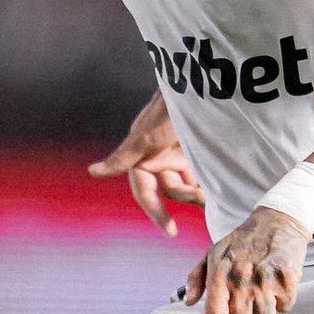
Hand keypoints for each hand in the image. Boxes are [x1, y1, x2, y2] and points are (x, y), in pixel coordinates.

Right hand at [89, 91, 205, 236]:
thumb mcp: (150, 132)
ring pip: (187, 184)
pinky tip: (220, 181)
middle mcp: (159, 156)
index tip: (171, 232)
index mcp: (143, 154)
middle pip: (170, 190)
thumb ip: (125, 155)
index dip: (156, 212)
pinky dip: (209, 180)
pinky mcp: (199, 148)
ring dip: (199, 190)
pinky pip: (202, 173)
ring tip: (215, 188)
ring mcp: (181, 152)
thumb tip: (93, 171)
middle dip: (185, 195)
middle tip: (204, 197)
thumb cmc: (173, 105)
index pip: (146, 191)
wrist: (204, 81)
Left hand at [183, 206, 309, 313]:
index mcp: (220, 273)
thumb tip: (188, 302)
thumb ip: (196, 278)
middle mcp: (241, 278)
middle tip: (248, 309)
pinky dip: (283, 301)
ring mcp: (265, 278)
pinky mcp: (287, 277)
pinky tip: (278, 285)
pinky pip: (285, 307)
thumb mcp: (213, 253)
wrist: (277, 220)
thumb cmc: (242, 241)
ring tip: (263, 295)